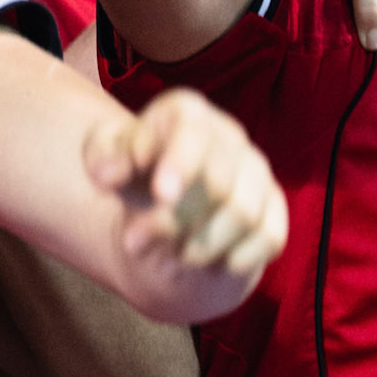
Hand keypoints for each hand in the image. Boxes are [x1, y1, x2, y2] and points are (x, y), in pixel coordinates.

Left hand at [85, 91, 287, 307]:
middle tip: (132, 243)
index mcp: (187, 113)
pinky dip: (236, 258)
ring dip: (200, 247)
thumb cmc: (136, 168)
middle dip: (173, 223)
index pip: (193, 132)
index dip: (181, 162)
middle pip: (217, 184)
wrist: (171, 190)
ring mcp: (258, 170)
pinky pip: (270, 237)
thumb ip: (102, 159)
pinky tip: (207, 263)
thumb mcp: (107, 158)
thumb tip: (110, 174)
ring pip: (243, 215)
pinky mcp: (275, 205)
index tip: (162, 194)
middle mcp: (231, 136)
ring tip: (169, 255)